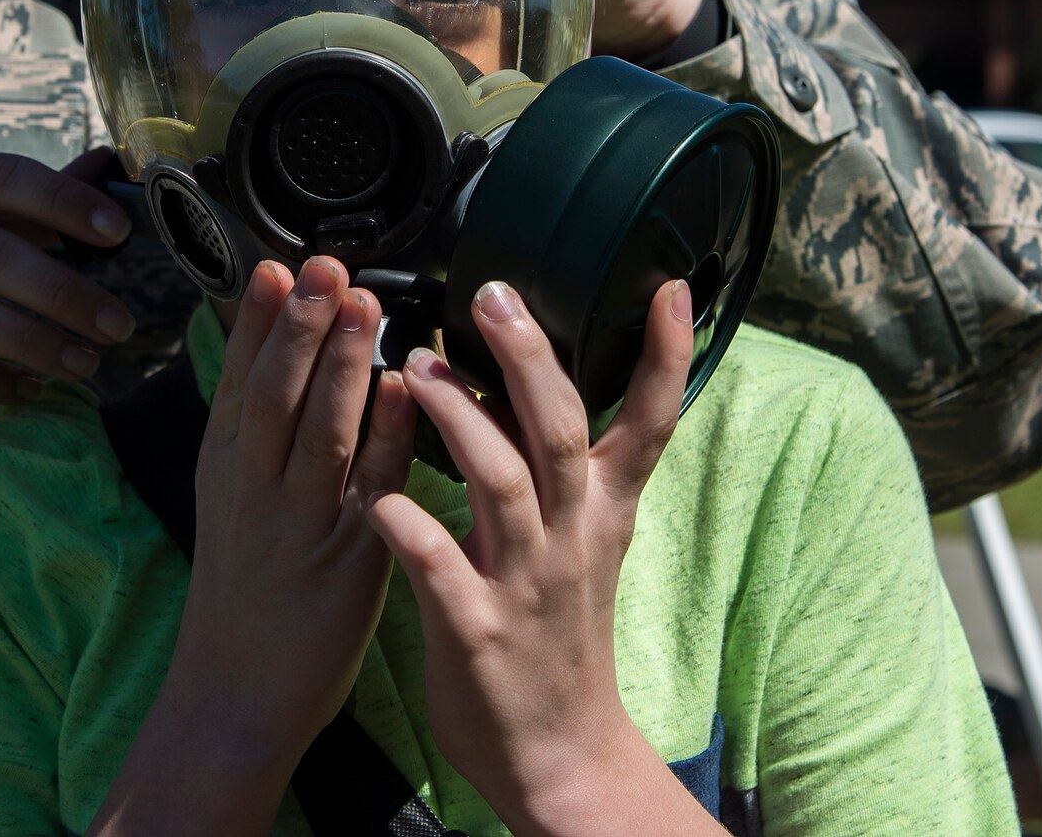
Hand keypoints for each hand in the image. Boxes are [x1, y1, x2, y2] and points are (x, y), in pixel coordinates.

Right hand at [92, 258, 417, 834]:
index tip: (275, 267)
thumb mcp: (228, 501)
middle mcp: (255, 492)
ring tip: (363, 304)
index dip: (257, 323)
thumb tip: (266, 351)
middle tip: (323, 265)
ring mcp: (300, 528)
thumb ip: (251, 431)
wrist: (232, 699)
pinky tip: (404, 393)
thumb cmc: (241, 595)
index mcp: (225, 470)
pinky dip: (387, 439)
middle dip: (300, 325)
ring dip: (342, 365)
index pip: (238, 382)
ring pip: (320, 433)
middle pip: (275, 395)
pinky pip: (371, 492)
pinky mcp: (347, 567)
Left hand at [366, 278, 717, 833]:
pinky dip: (405, 522)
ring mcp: (525, 582)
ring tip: (416, 368)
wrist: (560, 756)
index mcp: (599, 513)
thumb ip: (566, 468)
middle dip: (529, 357)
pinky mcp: (476, 628)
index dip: (664, 356)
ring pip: (503, 482)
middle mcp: (569, 537)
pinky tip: (372, 493)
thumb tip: (531, 381)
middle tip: (490, 295)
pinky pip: (437, 563)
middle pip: (560, 430)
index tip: (668, 285)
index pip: (650, 422)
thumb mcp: (588, 545)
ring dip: (460, 419)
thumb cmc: (559, 637)